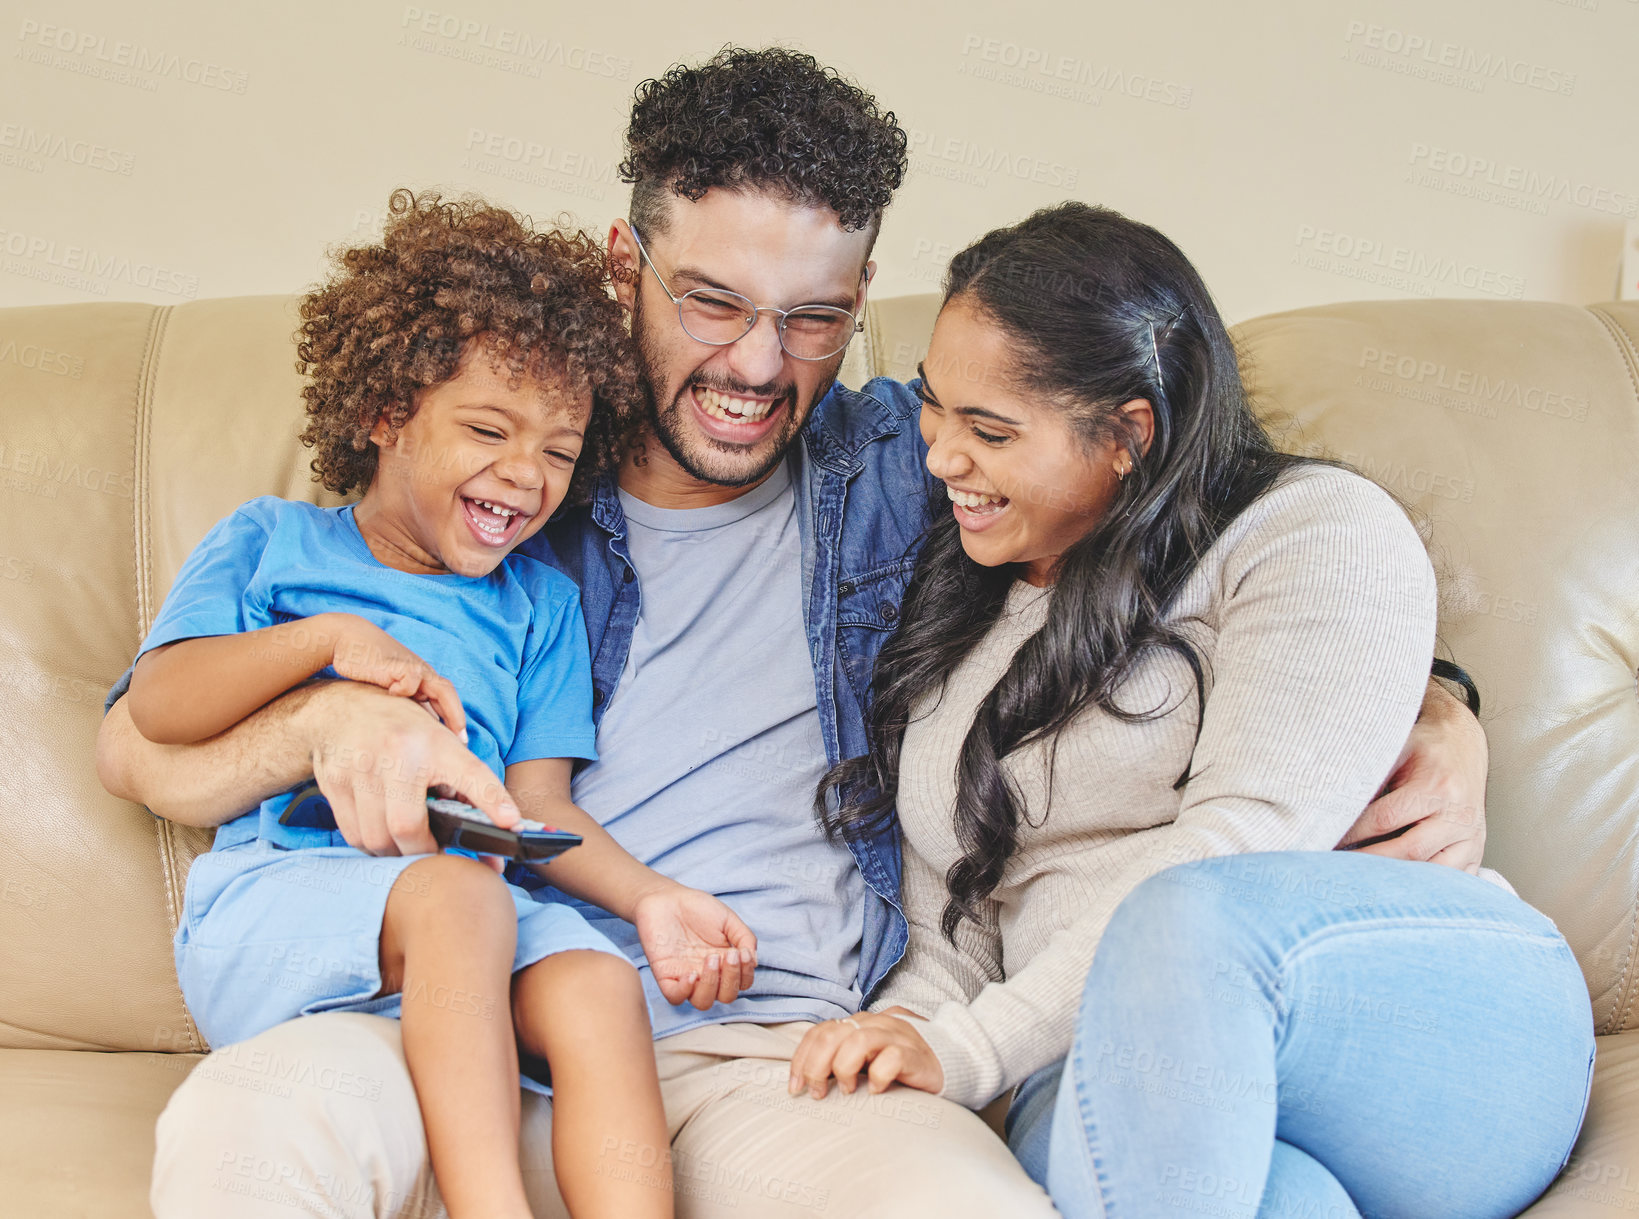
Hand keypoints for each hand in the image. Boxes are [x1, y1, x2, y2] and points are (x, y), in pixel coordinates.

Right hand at [305, 681, 518, 857]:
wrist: (341, 708)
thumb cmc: (401, 729)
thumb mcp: (438, 741)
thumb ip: (462, 779)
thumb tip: (496, 825)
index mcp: (433, 743)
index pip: (471, 774)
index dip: (492, 801)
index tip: (512, 824)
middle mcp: (396, 754)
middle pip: (407, 829)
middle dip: (424, 851)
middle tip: (435, 851)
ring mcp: (360, 769)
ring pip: (378, 839)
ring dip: (396, 852)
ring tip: (408, 843)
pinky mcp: (333, 783)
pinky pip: (354, 835)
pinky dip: (373, 844)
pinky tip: (383, 834)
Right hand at [319, 613, 467, 743]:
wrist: (348, 640)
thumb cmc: (366, 666)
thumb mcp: (387, 688)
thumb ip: (402, 703)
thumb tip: (415, 730)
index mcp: (422, 678)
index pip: (445, 699)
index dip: (454, 719)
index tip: (462, 742)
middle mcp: (422, 673)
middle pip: (448, 694)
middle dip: (456, 718)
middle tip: (462, 742)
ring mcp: (412, 668)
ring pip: (441, 689)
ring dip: (448, 711)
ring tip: (445, 734)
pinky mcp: (399, 665)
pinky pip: (411, 682)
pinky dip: (405, 691)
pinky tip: (391, 695)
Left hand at [632, 883, 757, 1009]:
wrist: (666, 897)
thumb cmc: (697, 907)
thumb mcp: (728, 919)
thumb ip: (745, 938)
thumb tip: (754, 961)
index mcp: (724, 963)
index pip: (741, 983)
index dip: (745, 974)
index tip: (743, 953)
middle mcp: (707, 974)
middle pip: (726, 996)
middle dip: (731, 979)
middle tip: (728, 954)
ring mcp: (686, 976)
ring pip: (703, 1002)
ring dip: (712, 985)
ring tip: (710, 959)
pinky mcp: (665, 975)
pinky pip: (675, 997)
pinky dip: (685, 991)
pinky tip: (691, 974)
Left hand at [788, 1008, 943, 1099]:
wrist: (949, 1062)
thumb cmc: (901, 1065)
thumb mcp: (866, 1060)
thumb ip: (840, 1059)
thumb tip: (805, 1080)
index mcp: (859, 1023)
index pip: (820, 1032)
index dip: (801, 1059)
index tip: (795, 1087)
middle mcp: (875, 1024)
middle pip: (833, 1034)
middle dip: (817, 1066)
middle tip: (818, 1092)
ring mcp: (896, 1036)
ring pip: (858, 1040)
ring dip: (845, 1068)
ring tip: (849, 1091)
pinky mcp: (915, 1054)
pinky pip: (891, 1059)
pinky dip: (878, 1077)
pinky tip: (877, 1091)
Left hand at [1337, 678, 1486, 872]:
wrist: (1464, 743)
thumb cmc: (1424, 748)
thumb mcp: (1396, 751)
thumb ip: (1371, 779)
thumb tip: (1335, 808)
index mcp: (1437, 787)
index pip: (1386, 819)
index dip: (1354, 834)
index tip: (1329, 843)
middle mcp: (1458, 814)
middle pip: (1409, 851)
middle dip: (1371, 863)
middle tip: (1339, 871)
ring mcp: (1472, 836)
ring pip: (1433, 871)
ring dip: (1399, 882)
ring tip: (1366, 884)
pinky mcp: (1477, 850)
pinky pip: (1453, 879)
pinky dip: (1426, 888)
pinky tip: (1400, 890)